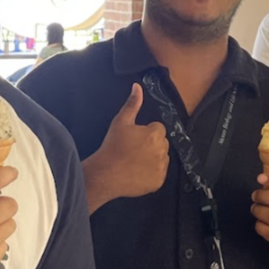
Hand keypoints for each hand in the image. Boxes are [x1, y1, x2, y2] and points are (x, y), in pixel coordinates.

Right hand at [83, 83, 168, 207]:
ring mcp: (162, 167)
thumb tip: (138, 86)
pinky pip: (159, 174)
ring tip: (134, 162)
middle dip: (151, 145)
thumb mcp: (120, 122)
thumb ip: (132, 104)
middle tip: (133, 151)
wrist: (105, 174)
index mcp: (156, 133)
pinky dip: (151, 174)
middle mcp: (163, 150)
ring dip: (153, 159)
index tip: (134, 139)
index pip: (158, 129)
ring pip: (162, 159)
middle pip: (161, 143)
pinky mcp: (159, 181)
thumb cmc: (112, 146)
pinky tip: (137, 173)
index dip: (145, 133)